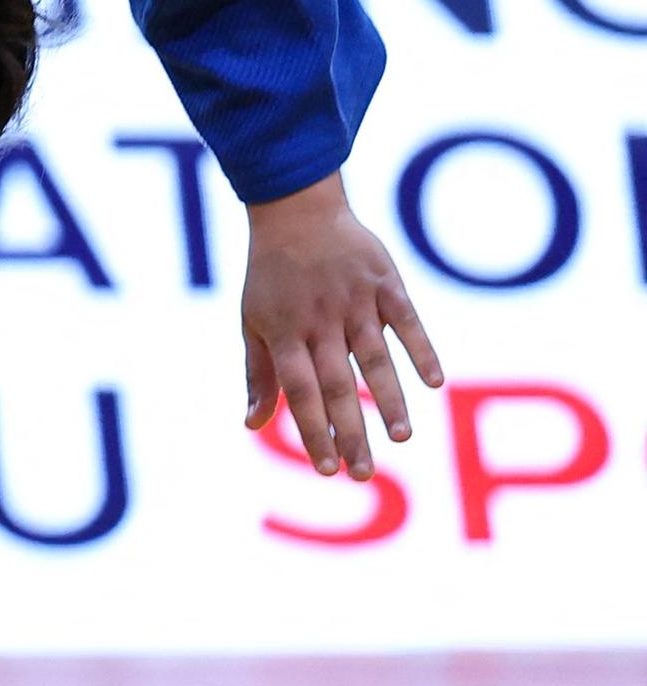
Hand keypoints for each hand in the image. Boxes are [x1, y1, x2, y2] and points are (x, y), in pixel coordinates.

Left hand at [241, 173, 443, 479]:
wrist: (295, 212)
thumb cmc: (272, 277)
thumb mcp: (253, 322)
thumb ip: (259, 375)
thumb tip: (252, 426)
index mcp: (285, 333)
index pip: (301, 393)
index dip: (314, 431)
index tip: (327, 469)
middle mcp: (320, 321)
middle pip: (337, 385)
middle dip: (351, 432)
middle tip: (364, 473)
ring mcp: (354, 301)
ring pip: (374, 358)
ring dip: (390, 399)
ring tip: (402, 438)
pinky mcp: (384, 283)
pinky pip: (405, 319)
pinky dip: (420, 349)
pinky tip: (433, 381)